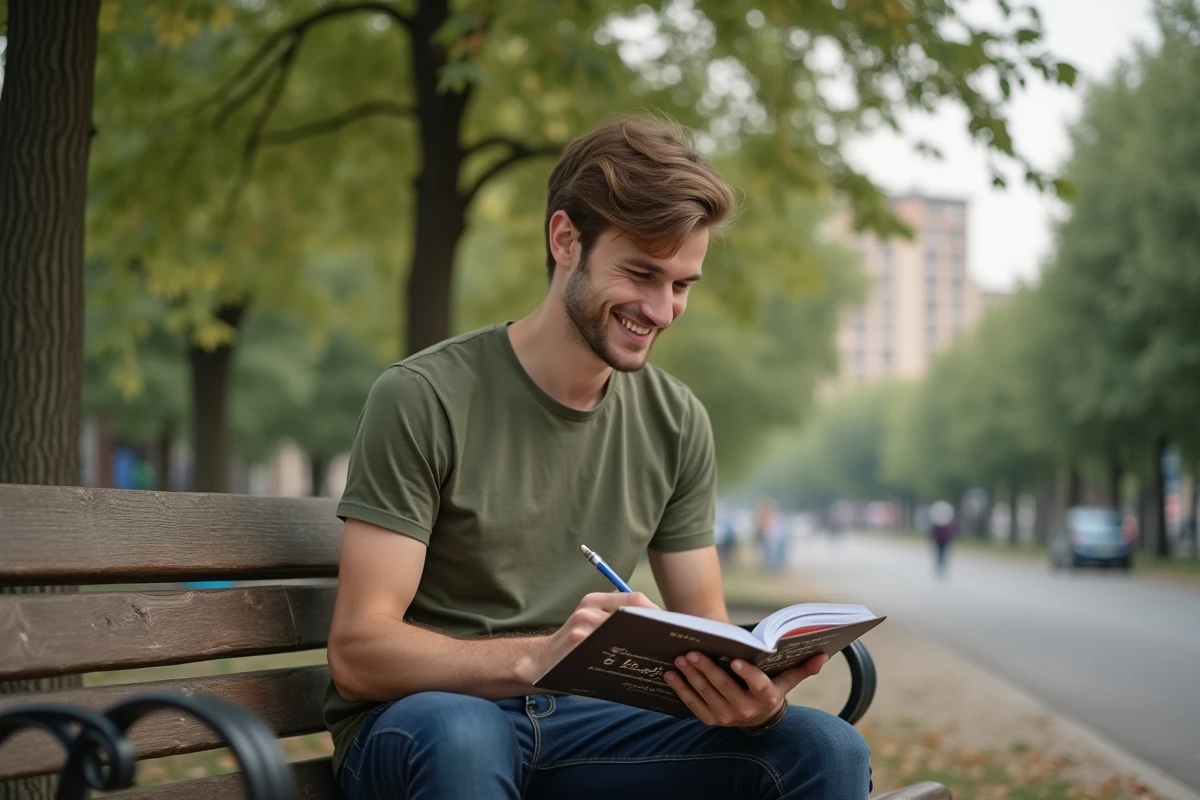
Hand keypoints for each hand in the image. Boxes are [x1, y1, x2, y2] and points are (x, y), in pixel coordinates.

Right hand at [518, 591, 659, 683]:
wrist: (539, 662)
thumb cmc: (574, 646)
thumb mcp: (590, 622)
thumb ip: (615, 618)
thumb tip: (658, 624)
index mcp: (594, 600)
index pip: (635, 599)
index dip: (657, 612)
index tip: (673, 627)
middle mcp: (588, 610)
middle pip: (634, 613)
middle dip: (656, 628)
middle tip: (672, 644)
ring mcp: (582, 629)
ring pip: (626, 633)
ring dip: (646, 645)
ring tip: (661, 657)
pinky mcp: (580, 648)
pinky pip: (613, 654)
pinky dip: (629, 661)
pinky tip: (640, 669)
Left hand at [664, 651, 829, 727]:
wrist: (757, 716)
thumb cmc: (771, 688)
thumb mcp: (786, 679)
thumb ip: (802, 667)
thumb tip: (824, 654)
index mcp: (766, 697)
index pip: (758, 685)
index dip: (747, 674)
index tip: (735, 659)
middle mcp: (746, 710)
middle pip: (725, 688)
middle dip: (708, 669)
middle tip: (693, 651)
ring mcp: (726, 717)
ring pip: (706, 694)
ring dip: (691, 677)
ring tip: (681, 659)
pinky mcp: (710, 719)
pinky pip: (693, 704)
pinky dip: (680, 689)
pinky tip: (670, 674)